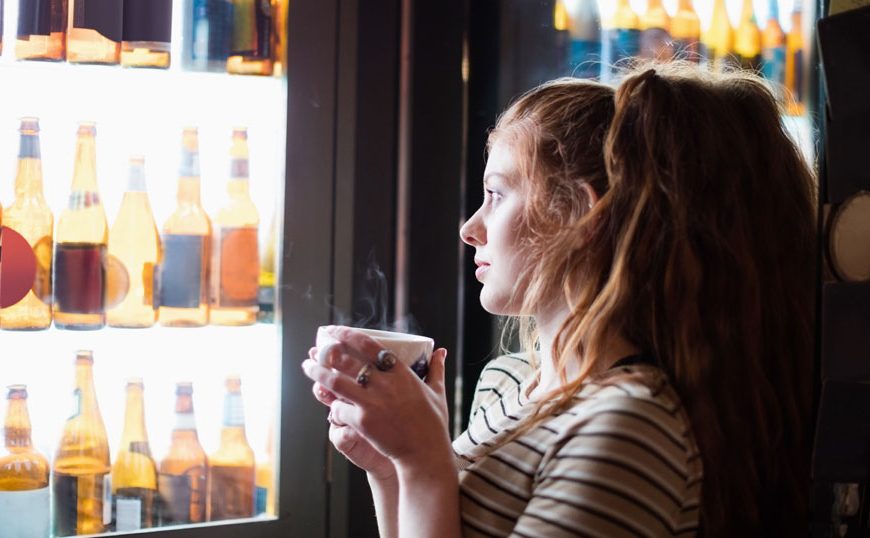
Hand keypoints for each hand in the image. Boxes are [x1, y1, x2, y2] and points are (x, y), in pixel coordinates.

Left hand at [302, 326, 451, 469]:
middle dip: (326, 351)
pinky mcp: (363, 422)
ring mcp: (372, 403)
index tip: (334, 330)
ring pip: (335, 382)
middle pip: (346, 360)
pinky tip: (328, 404)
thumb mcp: (437, 392)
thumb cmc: (433, 424)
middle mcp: (384, 384)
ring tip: (307, 366)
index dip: (347, 334)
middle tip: (316, 348)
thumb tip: (440, 350)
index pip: (368, 345)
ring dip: (317, 372)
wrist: (425, 454)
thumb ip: (436, 369)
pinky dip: (333, 407)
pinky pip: (339, 409)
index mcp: (401, 373)